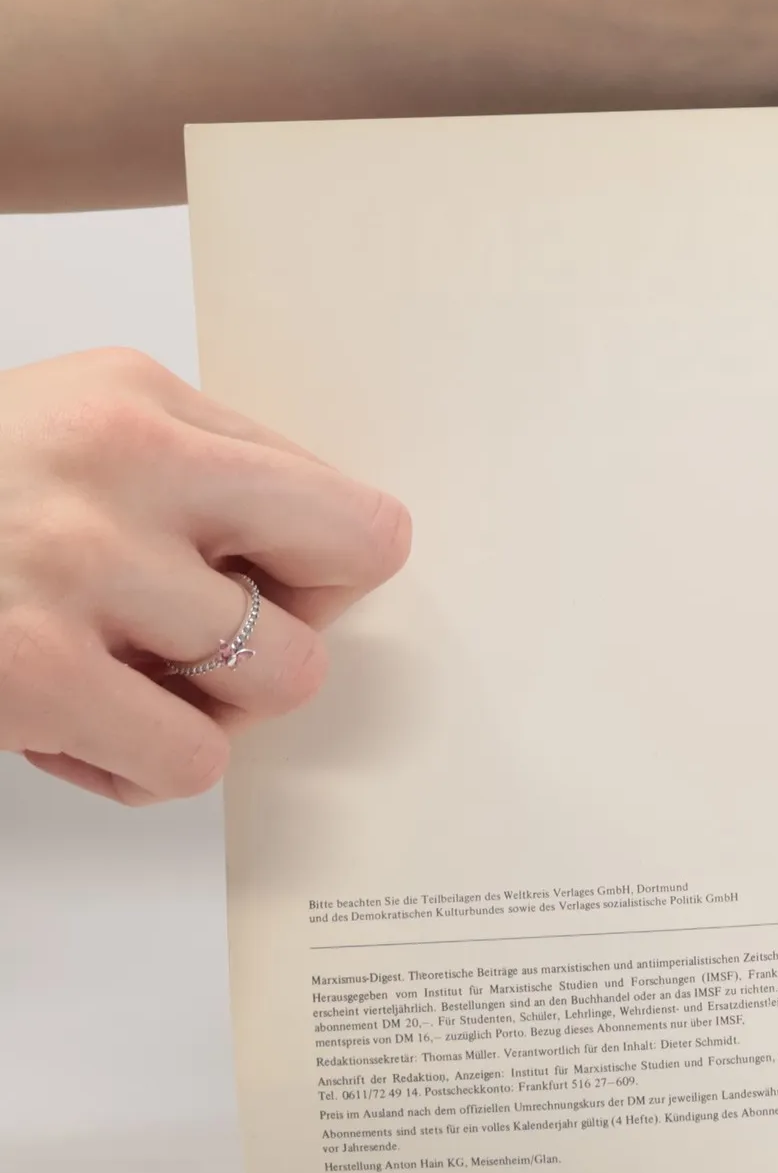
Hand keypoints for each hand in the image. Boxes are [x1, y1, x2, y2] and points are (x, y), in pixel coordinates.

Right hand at [0, 348, 409, 802]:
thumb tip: (319, 560)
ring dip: (212, 703)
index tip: (265, 588)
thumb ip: (198, 472)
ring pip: (280, 679)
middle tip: (208, 644)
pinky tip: (75, 732)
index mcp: (138, 404)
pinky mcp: (34, 674)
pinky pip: (189, 761)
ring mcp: (75, 569)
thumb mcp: (68, 426)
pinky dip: (142, 768)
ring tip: (128, 685)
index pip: (347, 508)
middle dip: (292, 627)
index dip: (325, 569)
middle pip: (346, 576)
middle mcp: (119, 467)